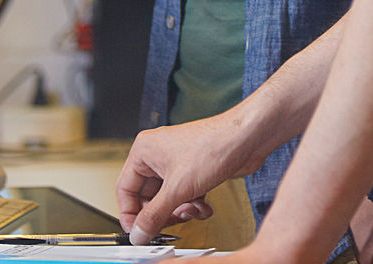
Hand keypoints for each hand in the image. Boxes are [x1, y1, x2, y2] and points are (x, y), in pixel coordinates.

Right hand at [116, 111, 267, 244]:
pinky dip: (193, 204)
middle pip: (147, 197)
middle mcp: (157, 155)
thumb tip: (138, 233)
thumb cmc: (213, 146)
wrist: (247, 138)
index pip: (125, 190)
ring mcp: (176, 163)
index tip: (139, 233)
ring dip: (180, 210)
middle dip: (162, 213)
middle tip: (172, 222)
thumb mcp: (178, 189)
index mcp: (144, 151)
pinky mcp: (193, 170)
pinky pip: (184, 195)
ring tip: (193, 210)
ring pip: (167, 198)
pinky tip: (204, 205)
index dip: (131, 214)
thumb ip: (154, 215)